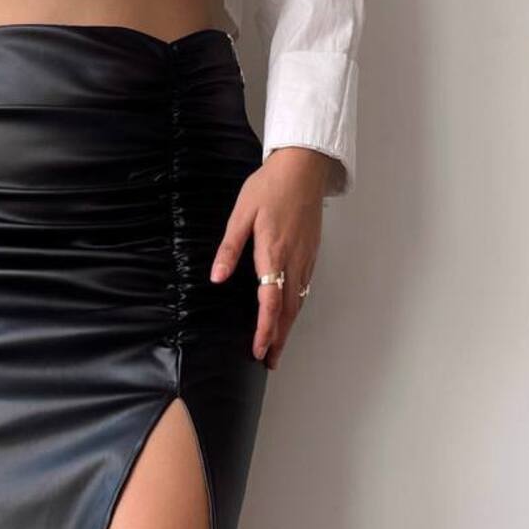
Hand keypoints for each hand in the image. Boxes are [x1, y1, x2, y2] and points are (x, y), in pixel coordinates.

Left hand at [208, 147, 329, 369]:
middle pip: (288, 311)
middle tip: (269, 362)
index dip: (265, 331)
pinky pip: (304, 289)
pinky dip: (295, 309)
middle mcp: (294, 261)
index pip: (270, 303)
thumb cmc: (271, 186)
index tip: (258, 350)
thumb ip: (229, 247)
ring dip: (288, 328)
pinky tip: (288, 315)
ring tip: (277, 348)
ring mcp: (306, 258)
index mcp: (274, 253)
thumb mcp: (242, 214)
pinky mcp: (311, 253)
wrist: (303, 166)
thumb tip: (217, 277)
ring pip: (298, 302)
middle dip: (278, 340)